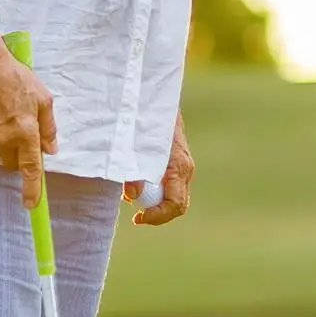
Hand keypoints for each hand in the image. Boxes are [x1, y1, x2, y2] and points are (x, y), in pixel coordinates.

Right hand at [0, 45, 56, 208]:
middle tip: (29, 135)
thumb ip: (48, 127)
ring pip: (3, 154)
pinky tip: (2, 113)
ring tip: (14, 115)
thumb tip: (51, 150)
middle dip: (23, 158)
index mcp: (26, 132)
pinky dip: (1, 135)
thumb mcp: (43, 99)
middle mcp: (6, 139)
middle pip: (15, 164)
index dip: (31, 188)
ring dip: (12, 145)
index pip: (30, 168)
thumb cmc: (16, 78)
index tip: (31, 204)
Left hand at [125, 112, 193, 226]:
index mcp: (178, 166)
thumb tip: (133, 195)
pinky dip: (154, 191)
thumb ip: (134, 171)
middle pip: (177, 205)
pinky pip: (169, 187)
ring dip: (154, 202)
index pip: (175, 204)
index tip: (138, 218)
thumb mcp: (136, 145)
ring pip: (173, 197)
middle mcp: (185, 169)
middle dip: (156, 214)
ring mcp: (183, 167)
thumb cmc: (146, 119)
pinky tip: (136, 182)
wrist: (156, 98)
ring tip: (130, 194)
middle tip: (136, 216)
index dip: (157, 216)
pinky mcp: (175, 164)